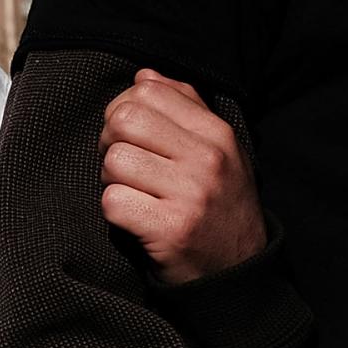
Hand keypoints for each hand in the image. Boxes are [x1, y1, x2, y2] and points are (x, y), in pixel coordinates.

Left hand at [99, 68, 266, 285]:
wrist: (238, 273)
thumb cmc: (217, 206)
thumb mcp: (217, 152)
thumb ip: (184, 108)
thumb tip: (144, 75)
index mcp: (216, 133)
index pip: (147, 91)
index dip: (124, 111)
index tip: (131, 137)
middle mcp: (207, 159)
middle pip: (123, 120)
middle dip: (109, 142)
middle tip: (123, 167)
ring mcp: (190, 194)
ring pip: (114, 161)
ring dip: (111, 180)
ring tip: (133, 194)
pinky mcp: (170, 229)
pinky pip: (112, 202)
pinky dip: (114, 211)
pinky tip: (135, 219)